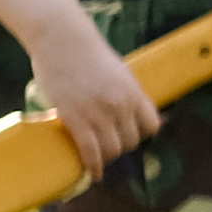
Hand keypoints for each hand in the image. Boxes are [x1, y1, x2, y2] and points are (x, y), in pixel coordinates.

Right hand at [34, 27, 157, 175]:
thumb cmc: (85, 51)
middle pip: (131, 141)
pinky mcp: (75, 118)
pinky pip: (90, 151)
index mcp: (134, 92)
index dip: (141, 133)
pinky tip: (92, 173)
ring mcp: (98, 113)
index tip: (130, 134)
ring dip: (106, 156)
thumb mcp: (116, 71)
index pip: (152, 126)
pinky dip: (92, 165)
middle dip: (121, 146)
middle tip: (108, 144)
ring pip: (112, 150)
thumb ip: (123, 92)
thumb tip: (126, 109)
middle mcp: (121, 105)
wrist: (60, 38)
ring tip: (98, 156)